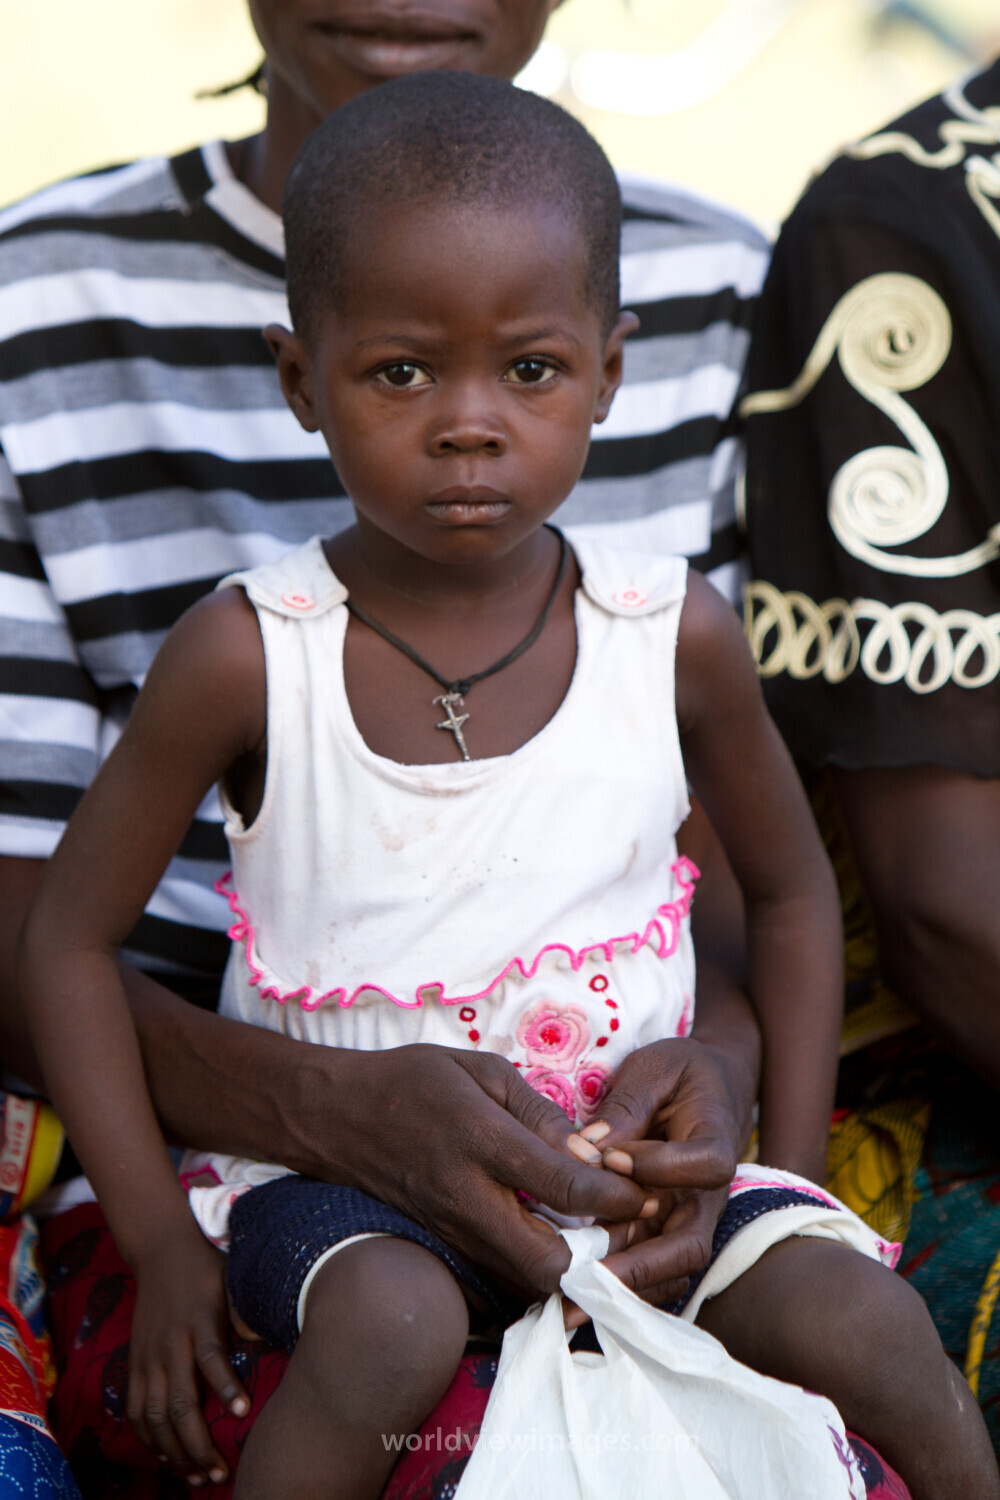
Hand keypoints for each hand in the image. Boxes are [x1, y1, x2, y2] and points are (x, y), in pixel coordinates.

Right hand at [127, 1228, 248, 1484]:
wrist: (162, 1250)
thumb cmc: (208, 1270)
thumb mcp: (234, 1282)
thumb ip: (246, 1314)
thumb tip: (270, 1340)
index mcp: (199, 1321)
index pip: (211, 1358)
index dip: (226, 1389)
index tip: (243, 1414)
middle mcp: (170, 1343)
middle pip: (179, 1402)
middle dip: (198, 1443)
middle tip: (218, 1472)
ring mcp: (148, 1356)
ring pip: (155, 1416)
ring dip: (175, 1451)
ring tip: (196, 1476)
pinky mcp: (135, 1363)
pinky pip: (137, 1410)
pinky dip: (149, 1438)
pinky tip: (166, 1458)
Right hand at [303, 1045, 657, 1296]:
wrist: (340, 1117)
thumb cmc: (416, 1081)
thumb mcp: (483, 1070)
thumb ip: (538, 1111)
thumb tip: (589, 1153)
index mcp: (481, 1141)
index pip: (564, 1188)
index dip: (616, 1198)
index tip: (645, 1192)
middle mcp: (469, 1197)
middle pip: (547, 1264)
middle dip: (599, 1256)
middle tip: (628, 1228)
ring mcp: (456, 1230)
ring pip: (528, 1282)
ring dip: (575, 1267)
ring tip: (608, 1235)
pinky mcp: (451, 1245)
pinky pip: (507, 1273)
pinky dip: (544, 1266)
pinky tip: (565, 1239)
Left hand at [571, 1038, 745, 1313]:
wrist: (709, 1087)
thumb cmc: (680, 1072)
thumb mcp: (655, 1068)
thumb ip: (628, 1105)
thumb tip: (591, 1149)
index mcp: (716, 1141)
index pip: (704, 1166)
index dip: (661, 1166)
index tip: (612, 1157)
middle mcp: (707, 1193)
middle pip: (690, 1244)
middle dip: (639, 1268)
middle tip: (585, 1280)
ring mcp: (686, 1218)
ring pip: (668, 1269)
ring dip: (622, 1289)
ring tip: (569, 1302)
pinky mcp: (663, 1229)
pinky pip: (648, 1267)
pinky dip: (616, 1285)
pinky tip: (572, 1295)